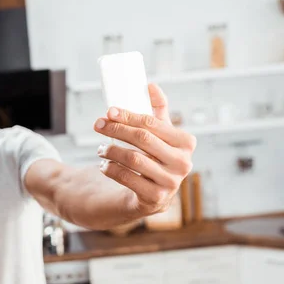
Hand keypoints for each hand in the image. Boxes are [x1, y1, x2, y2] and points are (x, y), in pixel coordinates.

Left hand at [94, 83, 195, 215]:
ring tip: (100, 148)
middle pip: (142, 139)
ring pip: (133, 159)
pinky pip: (127, 179)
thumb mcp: (161, 134)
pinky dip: (111, 170)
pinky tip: (104, 165)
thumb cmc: (157, 156)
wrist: (155, 194)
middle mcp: (183, 163)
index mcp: (186, 142)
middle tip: (98, 125)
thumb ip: (158, 111)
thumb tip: (149, 85)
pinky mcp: (155, 198)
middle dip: (116, 129)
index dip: (128, 115)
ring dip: (111, 150)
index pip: (152, 123)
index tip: (108, 111)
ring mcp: (171, 182)